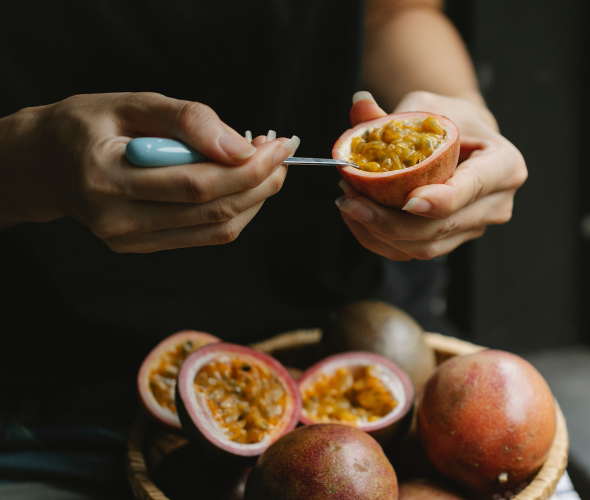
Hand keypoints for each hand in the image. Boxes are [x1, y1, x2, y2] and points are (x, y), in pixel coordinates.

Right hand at [0, 92, 298, 251]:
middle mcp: (117, 218)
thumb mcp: (131, 104)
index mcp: (107, 177)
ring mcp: (129, 240)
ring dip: (255, 198)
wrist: (45, 163)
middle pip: (213, 210)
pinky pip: (205, 235)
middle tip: (282, 152)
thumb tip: (241, 146)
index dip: (248, 167)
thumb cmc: (88, 126)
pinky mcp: (142, 247)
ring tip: (268, 165)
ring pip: (216, 229)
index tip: (279, 143)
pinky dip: (236, 211)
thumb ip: (186, 120)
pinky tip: (244, 184)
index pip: (196, 183)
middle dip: (260, 181)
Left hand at [336, 91, 526, 259]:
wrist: (463, 140)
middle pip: (443, 225)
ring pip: (426, 246)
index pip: (473, 187)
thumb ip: (393, 113)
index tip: (407, 201)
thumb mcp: (426, 106)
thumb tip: (359, 104)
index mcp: (504, 166)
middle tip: (352, 198)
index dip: (442, 199)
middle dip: (392, 219)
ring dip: (381, 231)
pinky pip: (413, 252)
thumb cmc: (451, 120)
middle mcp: (496, 204)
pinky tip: (357, 218)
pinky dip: (381, 240)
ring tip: (349, 203)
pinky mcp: (453, 241)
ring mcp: (476, 228)